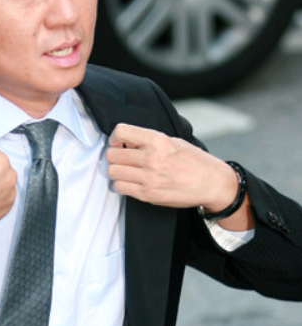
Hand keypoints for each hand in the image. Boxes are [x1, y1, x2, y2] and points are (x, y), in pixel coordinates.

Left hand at [105, 123, 236, 210]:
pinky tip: (130, 181)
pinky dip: (121, 184)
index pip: (121, 131)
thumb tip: (126, 142)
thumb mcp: (173, 141)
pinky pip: (120, 188)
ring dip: (117, 170)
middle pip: (112, 154)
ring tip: (127, 170)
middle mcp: (151, 158)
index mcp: (158, 141)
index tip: (119, 142)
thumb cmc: (194, 161)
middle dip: (115, 155)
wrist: (213, 184)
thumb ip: (148, 140)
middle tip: (123, 157)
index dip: (115, 137)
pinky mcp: (148, 194)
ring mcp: (149, 178)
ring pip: (113, 172)